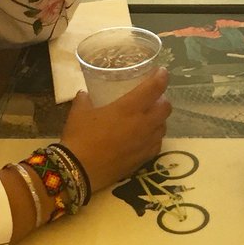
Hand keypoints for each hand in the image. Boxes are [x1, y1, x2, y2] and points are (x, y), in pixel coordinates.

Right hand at [61, 69, 171, 193]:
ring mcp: (144, 143)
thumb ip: (84, 100)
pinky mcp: (142, 159)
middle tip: (153, 98)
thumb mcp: (78, 113)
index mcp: (128, 108)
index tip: (162, 72)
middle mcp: (142, 124)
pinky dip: (154, 138)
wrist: (77, 172)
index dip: (161, 78)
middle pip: (166, 108)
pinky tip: (145, 138)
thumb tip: (84, 93)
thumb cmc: (79, 137)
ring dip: (160, 119)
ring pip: (163, 127)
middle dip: (163, 100)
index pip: (153, 88)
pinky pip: (157, 145)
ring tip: (150, 118)